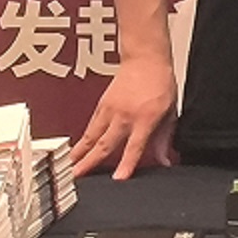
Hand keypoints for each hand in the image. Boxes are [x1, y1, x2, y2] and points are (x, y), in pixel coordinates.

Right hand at [67, 55, 177, 179]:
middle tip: (76, 178)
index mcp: (145, 118)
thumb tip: (165, 161)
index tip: (118, 178)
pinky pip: (91, 126)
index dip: (126, 164)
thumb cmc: (160, 82)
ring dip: (79, 154)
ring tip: (68, 169)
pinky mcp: (102, 105)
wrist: (145, 58)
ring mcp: (110, 110)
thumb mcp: (170, 111)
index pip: (134, 146)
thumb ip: (164, 139)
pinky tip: (76, 151)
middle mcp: (124, 116)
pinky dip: (83, 140)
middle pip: (104, 144)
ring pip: (92, 137)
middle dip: (89, 163)